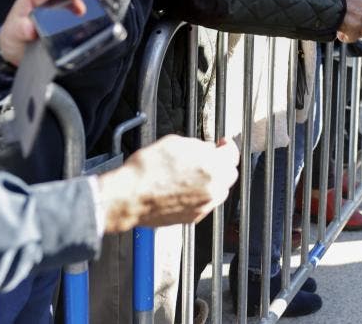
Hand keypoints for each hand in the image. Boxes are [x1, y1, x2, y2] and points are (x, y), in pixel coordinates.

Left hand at [0, 0, 107, 66]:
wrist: (21, 50)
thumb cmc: (17, 33)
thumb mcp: (13, 31)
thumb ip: (19, 28)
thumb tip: (30, 29)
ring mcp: (71, 4)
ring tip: (102, 2)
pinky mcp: (80, 18)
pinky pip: (94, 10)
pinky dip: (100, 11)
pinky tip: (102, 19)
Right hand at [99, 136, 239, 231]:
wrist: (129, 197)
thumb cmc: (146, 171)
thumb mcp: (175, 143)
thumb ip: (198, 146)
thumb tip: (207, 148)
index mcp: (211, 167)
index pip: (232, 154)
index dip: (227, 146)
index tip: (223, 144)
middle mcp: (212, 189)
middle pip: (229, 174)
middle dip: (221, 164)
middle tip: (209, 158)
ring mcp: (204, 205)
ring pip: (220, 190)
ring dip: (214, 180)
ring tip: (194, 173)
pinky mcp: (194, 217)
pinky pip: (206, 202)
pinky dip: (201, 194)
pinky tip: (185, 187)